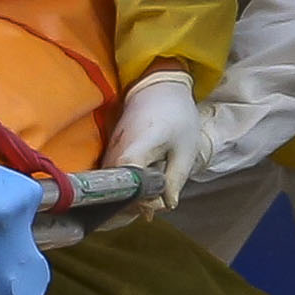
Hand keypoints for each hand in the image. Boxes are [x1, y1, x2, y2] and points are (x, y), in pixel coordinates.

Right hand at [108, 70, 211, 206]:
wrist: (157, 88)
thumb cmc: (177, 117)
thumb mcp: (186, 150)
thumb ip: (174, 179)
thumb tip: (166, 206)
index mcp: (139, 146)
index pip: (130, 180)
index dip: (141, 199)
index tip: (156, 205)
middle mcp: (116, 151)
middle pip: (118, 188)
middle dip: (136, 203)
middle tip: (157, 204)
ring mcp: (108, 151)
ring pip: (114, 183)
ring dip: (130, 195)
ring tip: (151, 198)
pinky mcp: (108, 152)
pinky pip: (114, 176)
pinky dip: (126, 186)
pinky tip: (142, 188)